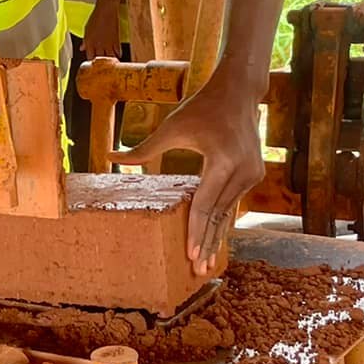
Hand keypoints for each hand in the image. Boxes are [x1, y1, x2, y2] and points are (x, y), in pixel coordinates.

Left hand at [121, 74, 263, 275]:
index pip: (204, 204)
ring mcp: (252, 174)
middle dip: (206, 244)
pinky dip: (223, 222)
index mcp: (222, 161)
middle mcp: (242, 171)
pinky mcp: (254, 175)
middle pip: (217, 215)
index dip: (194, 231)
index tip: (189, 255)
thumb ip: (143, 150)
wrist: (240, 92)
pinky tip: (216, 240)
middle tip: (198, 272)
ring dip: (216, 237)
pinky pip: (234, 204)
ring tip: (205, 263)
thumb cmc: (201, 108)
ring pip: (227, 213)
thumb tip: (109, 158)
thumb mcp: (172, 128)